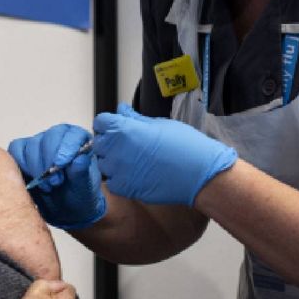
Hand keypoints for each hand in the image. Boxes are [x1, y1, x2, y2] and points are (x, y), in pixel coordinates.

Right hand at [8, 124, 105, 229]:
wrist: (64, 210)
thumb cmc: (78, 195)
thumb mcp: (84, 188)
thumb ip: (82, 172)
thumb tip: (79, 158)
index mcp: (79, 140)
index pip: (72, 134)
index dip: (66, 148)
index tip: (61, 165)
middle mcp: (58, 137)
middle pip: (49, 137)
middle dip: (49, 160)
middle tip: (55, 182)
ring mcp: (39, 143)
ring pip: (30, 145)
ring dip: (36, 168)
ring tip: (47, 187)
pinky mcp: (22, 152)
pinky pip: (15, 151)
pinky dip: (20, 166)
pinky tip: (31, 181)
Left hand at [92, 104, 237, 206]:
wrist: (200, 174)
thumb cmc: (185, 145)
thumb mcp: (159, 124)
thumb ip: (135, 118)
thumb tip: (121, 110)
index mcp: (124, 129)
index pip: (100, 122)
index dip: (108, 124)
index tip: (117, 128)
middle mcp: (116, 149)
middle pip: (99, 143)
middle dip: (109, 142)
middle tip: (128, 145)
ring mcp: (118, 170)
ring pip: (103, 163)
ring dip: (113, 161)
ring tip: (134, 161)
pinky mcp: (124, 188)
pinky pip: (111, 182)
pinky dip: (119, 179)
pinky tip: (135, 175)